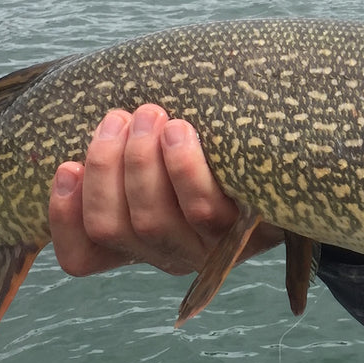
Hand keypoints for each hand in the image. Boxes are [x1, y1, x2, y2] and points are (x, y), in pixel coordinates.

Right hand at [48, 104, 282, 276]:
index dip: (63, 219)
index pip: (82, 257)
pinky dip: (184, 168)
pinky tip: (179, 131)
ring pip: (152, 221)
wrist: (300, 167)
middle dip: (106, 167)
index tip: (64, 166)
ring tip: (150, 114)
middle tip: (118, 117)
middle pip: (112, 227)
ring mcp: (204, 249)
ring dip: (141, 163)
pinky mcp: (244, 235)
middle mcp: (165, 254)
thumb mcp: (166, 151)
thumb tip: (101, 105)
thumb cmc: (218, 148)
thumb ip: (131, 141)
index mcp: (137, 242)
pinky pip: (205, 210)